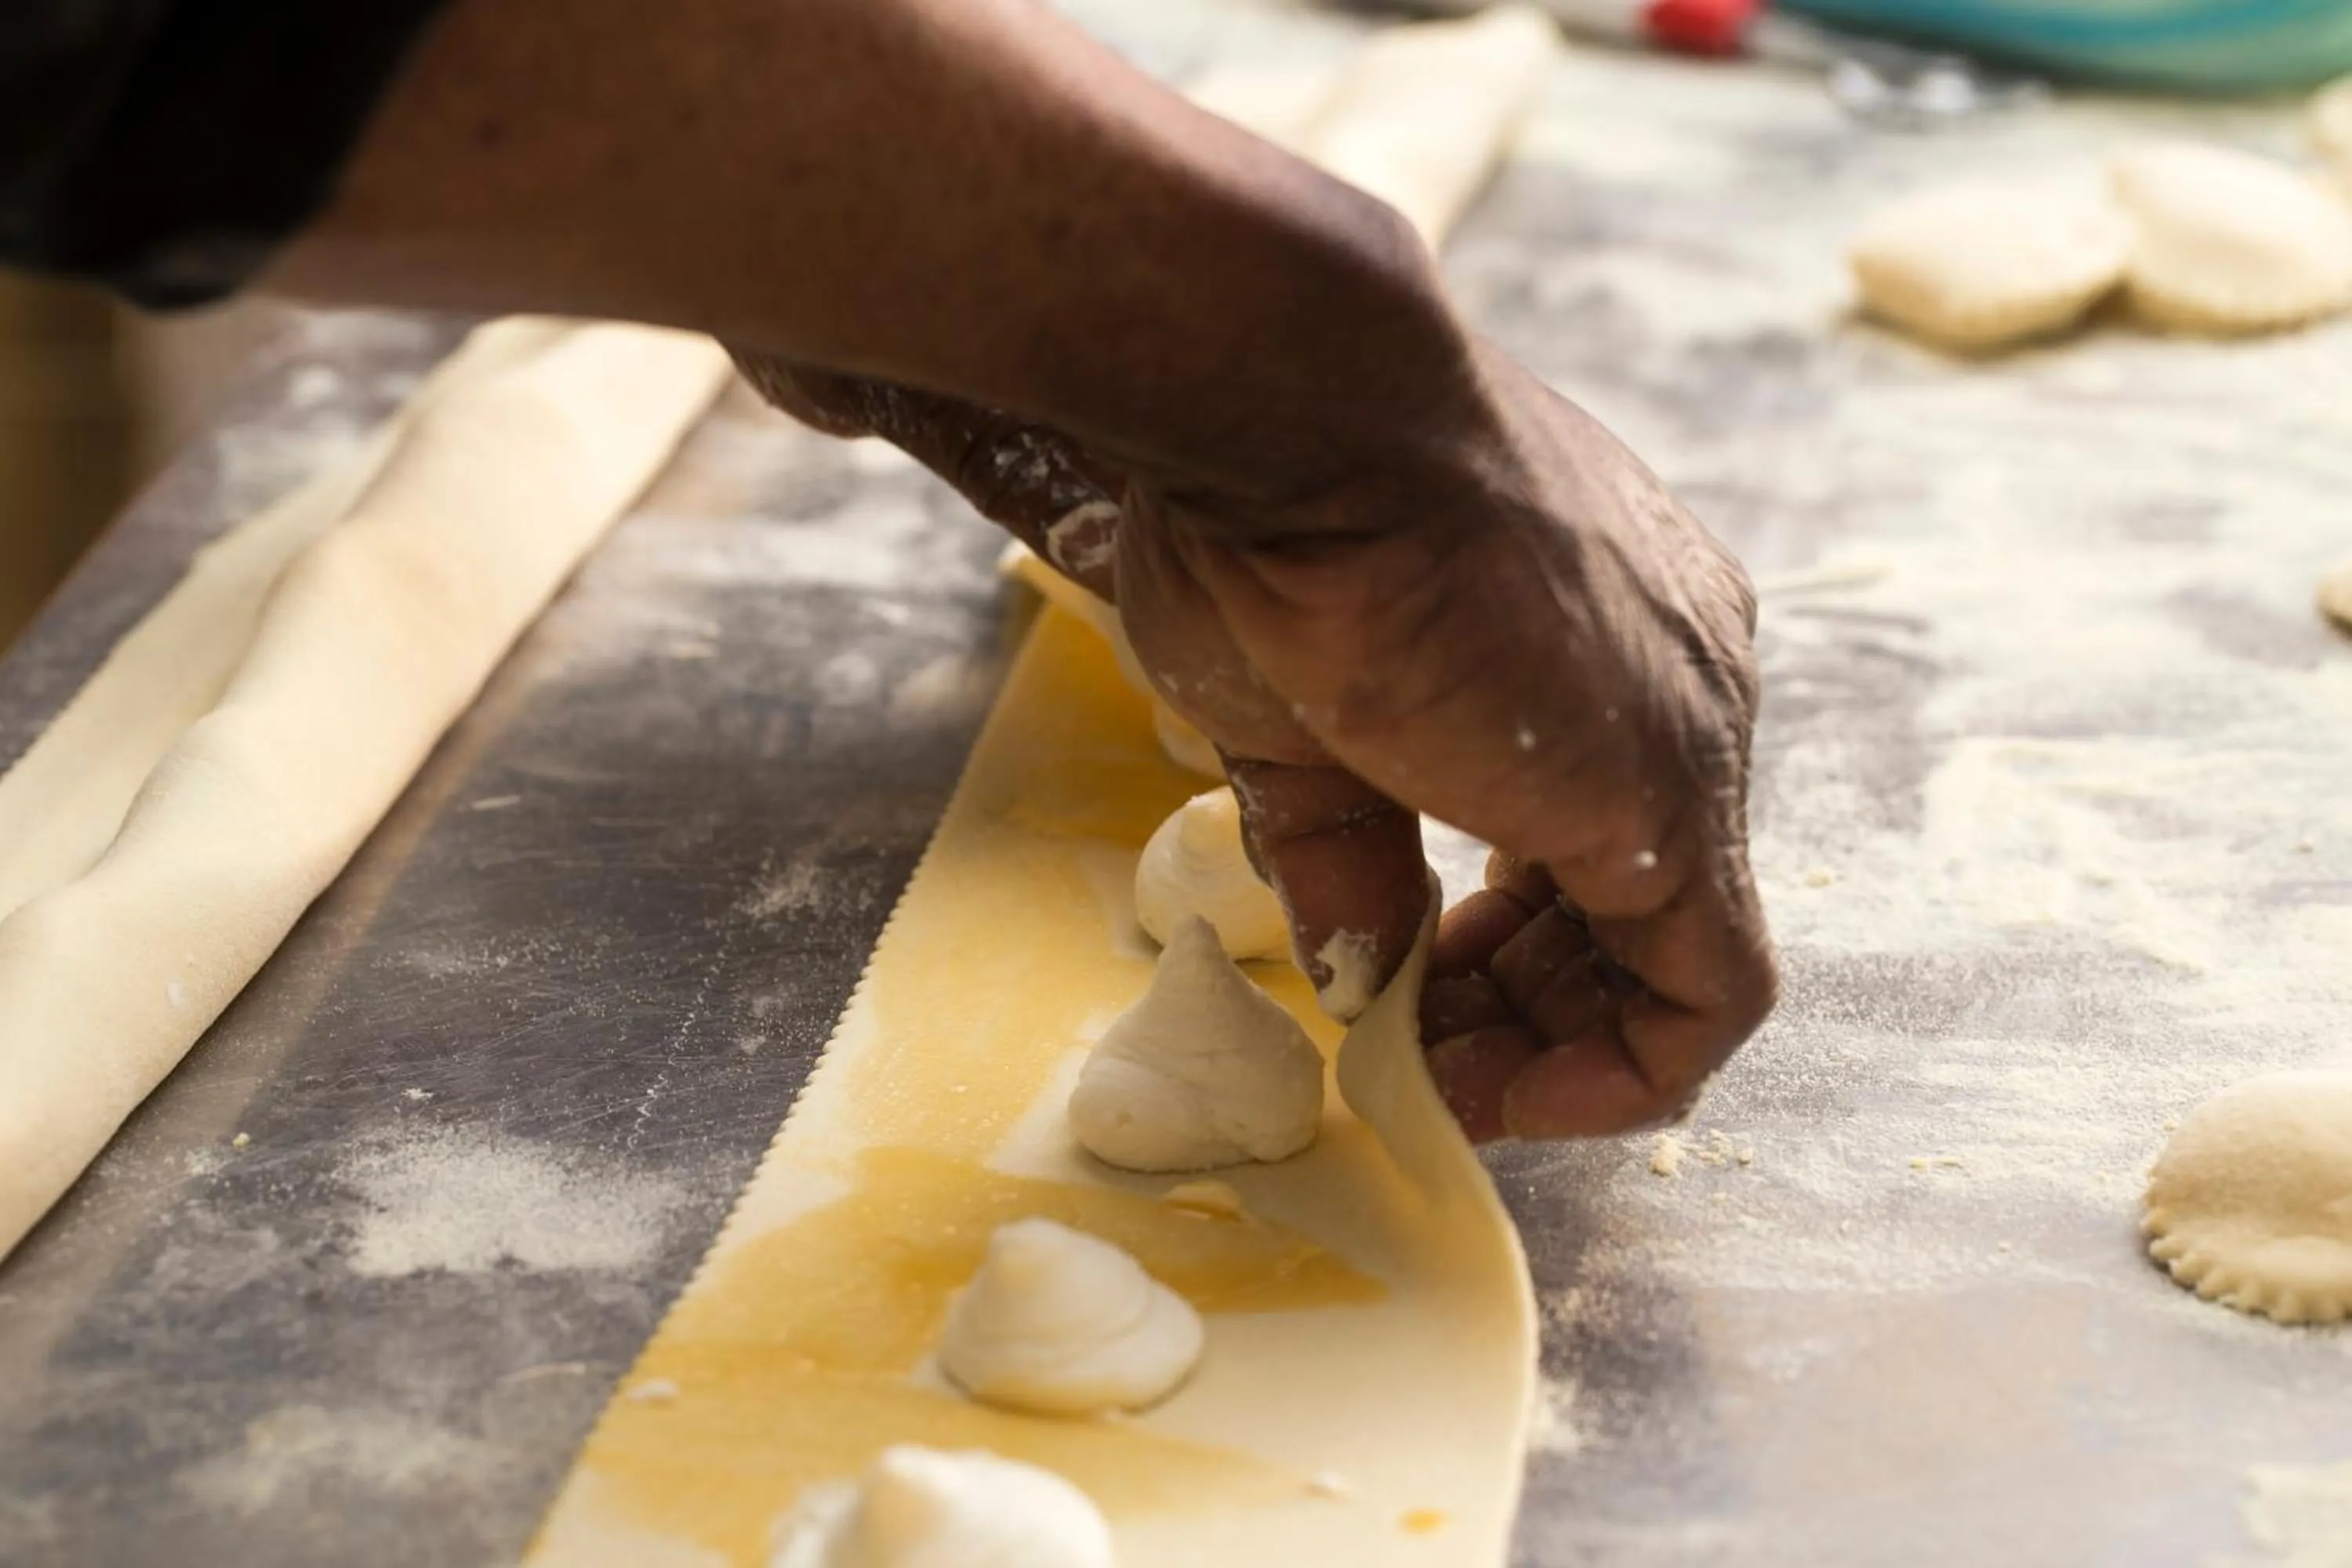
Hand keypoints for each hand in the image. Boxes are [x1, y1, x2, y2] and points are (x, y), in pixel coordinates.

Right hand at [739, 340, 1775, 1141]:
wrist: (1295, 410)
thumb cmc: (1267, 524)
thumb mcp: (1296, 722)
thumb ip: (1353, 855)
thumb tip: (1364, 972)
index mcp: (1600, 634)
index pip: (1591, 832)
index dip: (1503, 942)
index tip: (1404, 982)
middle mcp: (1681, 678)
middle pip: (1645, 904)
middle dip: (1526, 1005)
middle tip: (1416, 1056)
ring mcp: (1691, 732)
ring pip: (1680, 953)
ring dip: (1557, 1044)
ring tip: (1439, 1077)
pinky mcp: (1670, 801)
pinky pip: (1707, 993)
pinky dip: (1616, 1072)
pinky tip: (1500, 1097)